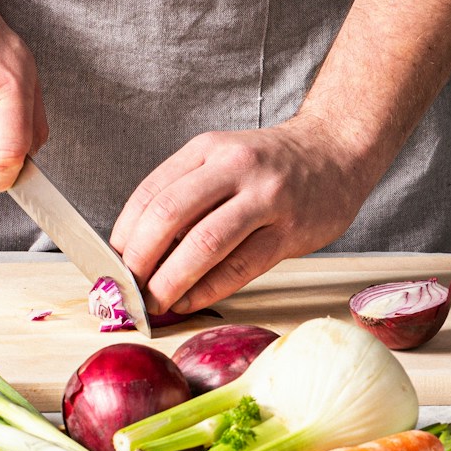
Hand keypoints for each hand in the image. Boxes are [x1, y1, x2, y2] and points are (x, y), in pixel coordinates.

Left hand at [110, 117, 377, 313]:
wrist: (337, 151)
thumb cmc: (273, 165)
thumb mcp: (224, 158)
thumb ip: (188, 193)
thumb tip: (140, 248)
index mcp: (208, 148)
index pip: (151, 193)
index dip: (125, 233)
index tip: (113, 263)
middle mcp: (235, 167)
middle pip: (170, 216)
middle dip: (140, 260)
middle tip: (129, 288)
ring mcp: (266, 198)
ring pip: (204, 244)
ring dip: (171, 280)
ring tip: (156, 302)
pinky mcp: (291, 230)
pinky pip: (240, 267)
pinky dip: (207, 290)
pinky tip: (190, 301)